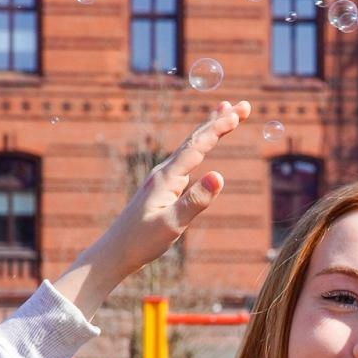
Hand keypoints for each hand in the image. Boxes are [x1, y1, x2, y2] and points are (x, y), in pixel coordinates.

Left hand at [54, 100, 251, 317]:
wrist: (114, 252)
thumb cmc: (141, 242)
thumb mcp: (171, 224)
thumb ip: (195, 201)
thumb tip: (219, 176)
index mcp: (167, 178)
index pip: (197, 146)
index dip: (218, 128)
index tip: (237, 113)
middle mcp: (164, 172)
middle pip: (195, 139)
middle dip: (219, 120)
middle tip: (243, 105)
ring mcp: (162, 179)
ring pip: (190, 146)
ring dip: (209, 128)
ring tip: (224, 112)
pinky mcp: (163, 188)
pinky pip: (186, 159)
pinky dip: (199, 146)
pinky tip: (202, 147)